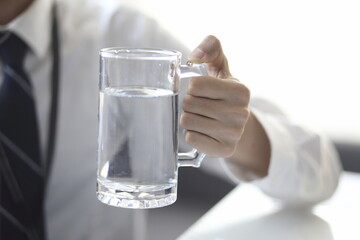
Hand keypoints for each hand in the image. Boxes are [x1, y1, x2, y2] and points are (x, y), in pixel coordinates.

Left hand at [180, 35, 250, 157]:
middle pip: (189, 104)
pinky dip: (192, 134)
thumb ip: (211, 48)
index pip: (195, 85)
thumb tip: (195, 54)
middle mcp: (241, 113)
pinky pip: (190, 138)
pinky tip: (204, 131)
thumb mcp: (220, 68)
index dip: (194, 88)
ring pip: (187, 121)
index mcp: (241, 91)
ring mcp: (234, 134)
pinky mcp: (224, 150)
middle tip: (203, 106)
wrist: (236, 125)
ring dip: (190, 119)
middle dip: (190, 103)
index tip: (205, 92)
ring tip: (204, 118)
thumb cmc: (222, 93)